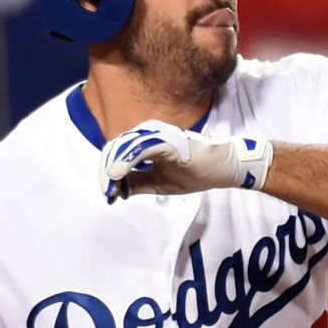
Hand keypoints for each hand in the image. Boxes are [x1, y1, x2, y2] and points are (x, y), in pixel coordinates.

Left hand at [101, 120, 274, 202]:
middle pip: (116, 148)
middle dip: (106, 172)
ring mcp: (157, 135)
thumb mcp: (158, 183)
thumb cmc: (195, 173)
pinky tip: (117, 176)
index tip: (108, 193)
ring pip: (124, 147)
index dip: (108, 172)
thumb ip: (138, 183)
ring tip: (109, 187)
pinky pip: (139, 150)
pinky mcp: (166, 140)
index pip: (118, 153)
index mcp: (147, 142)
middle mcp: (149, 134)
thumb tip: (117, 190)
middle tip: (107, 192)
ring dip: (112, 168)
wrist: (221, 169)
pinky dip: (125, 163)